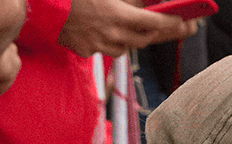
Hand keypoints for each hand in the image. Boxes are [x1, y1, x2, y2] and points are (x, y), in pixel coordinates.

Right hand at [58, 0, 197, 56]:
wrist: (46, 7)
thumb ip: (130, 1)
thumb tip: (143, 5)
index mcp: (119, 15)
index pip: (154, 24)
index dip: (172, 25)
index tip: (186, 23)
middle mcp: (111, 35)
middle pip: (143, 40)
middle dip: (158, 33)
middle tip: (173, 27)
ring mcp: (97, 46)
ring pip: (124, 48)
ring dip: (132, 39)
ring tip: (133, 28)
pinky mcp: (84, 52)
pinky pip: (104, 50)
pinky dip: (109, 41)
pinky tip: (103, 31)